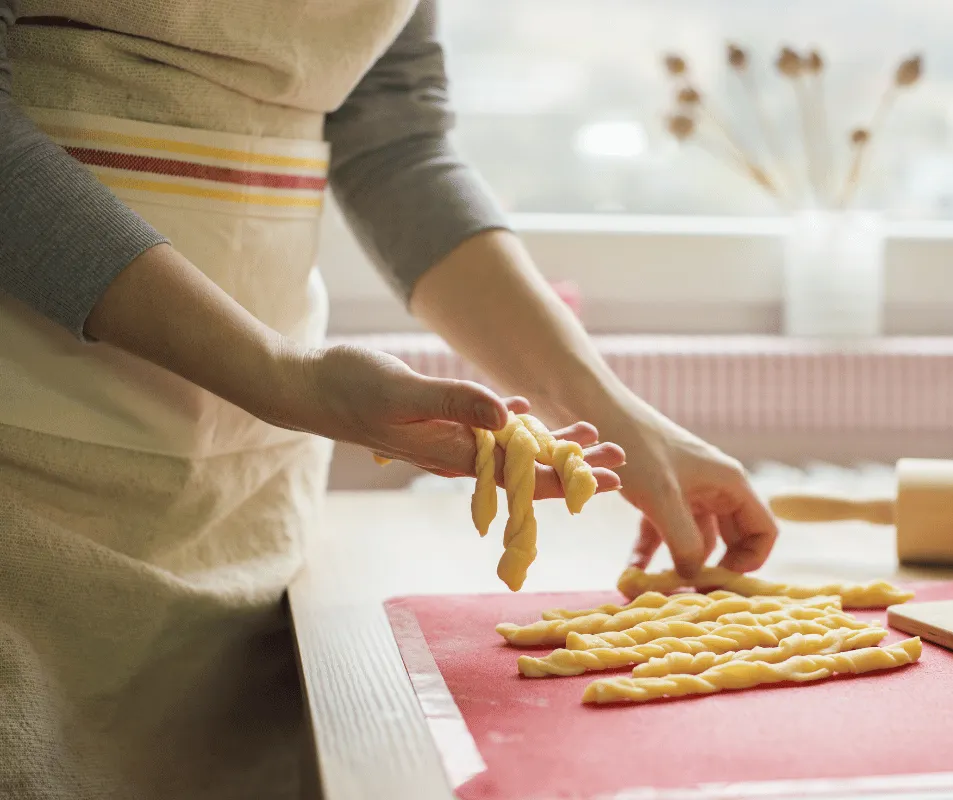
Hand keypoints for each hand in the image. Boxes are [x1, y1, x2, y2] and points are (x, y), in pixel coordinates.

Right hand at [272, 344, 624, 498]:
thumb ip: (453, 403)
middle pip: (528, 468)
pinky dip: (513, 423)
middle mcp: (456, 454)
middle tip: (621, 459)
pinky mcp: (437, 421)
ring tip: (589, 437)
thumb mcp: (402, 392)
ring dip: (551, 445)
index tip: (614, 477)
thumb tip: (508, 415)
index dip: (572, 476)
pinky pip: (484, 429)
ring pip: (511, 450)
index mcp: (454, 454)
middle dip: (575, 465)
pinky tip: (527, 414)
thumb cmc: (349, 388)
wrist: (309, 387)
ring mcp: (447, 440)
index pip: (526, 475)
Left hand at [598, 400, 777, 579]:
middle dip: (714, 568)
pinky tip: (631, 572)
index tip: (722, 580)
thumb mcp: (662, 497)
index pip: (765, 530)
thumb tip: (694, 577)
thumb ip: (684, 541)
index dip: (751, 560)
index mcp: (731, 483)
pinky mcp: (662, 496)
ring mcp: (690, 493)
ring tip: (657, 588)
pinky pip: (666, 532)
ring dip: (679, 564)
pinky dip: (652, 552)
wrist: (599, 413)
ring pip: (696, 540)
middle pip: (733, 540)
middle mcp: (716, 488)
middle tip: (690, 594)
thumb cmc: (637, 447)